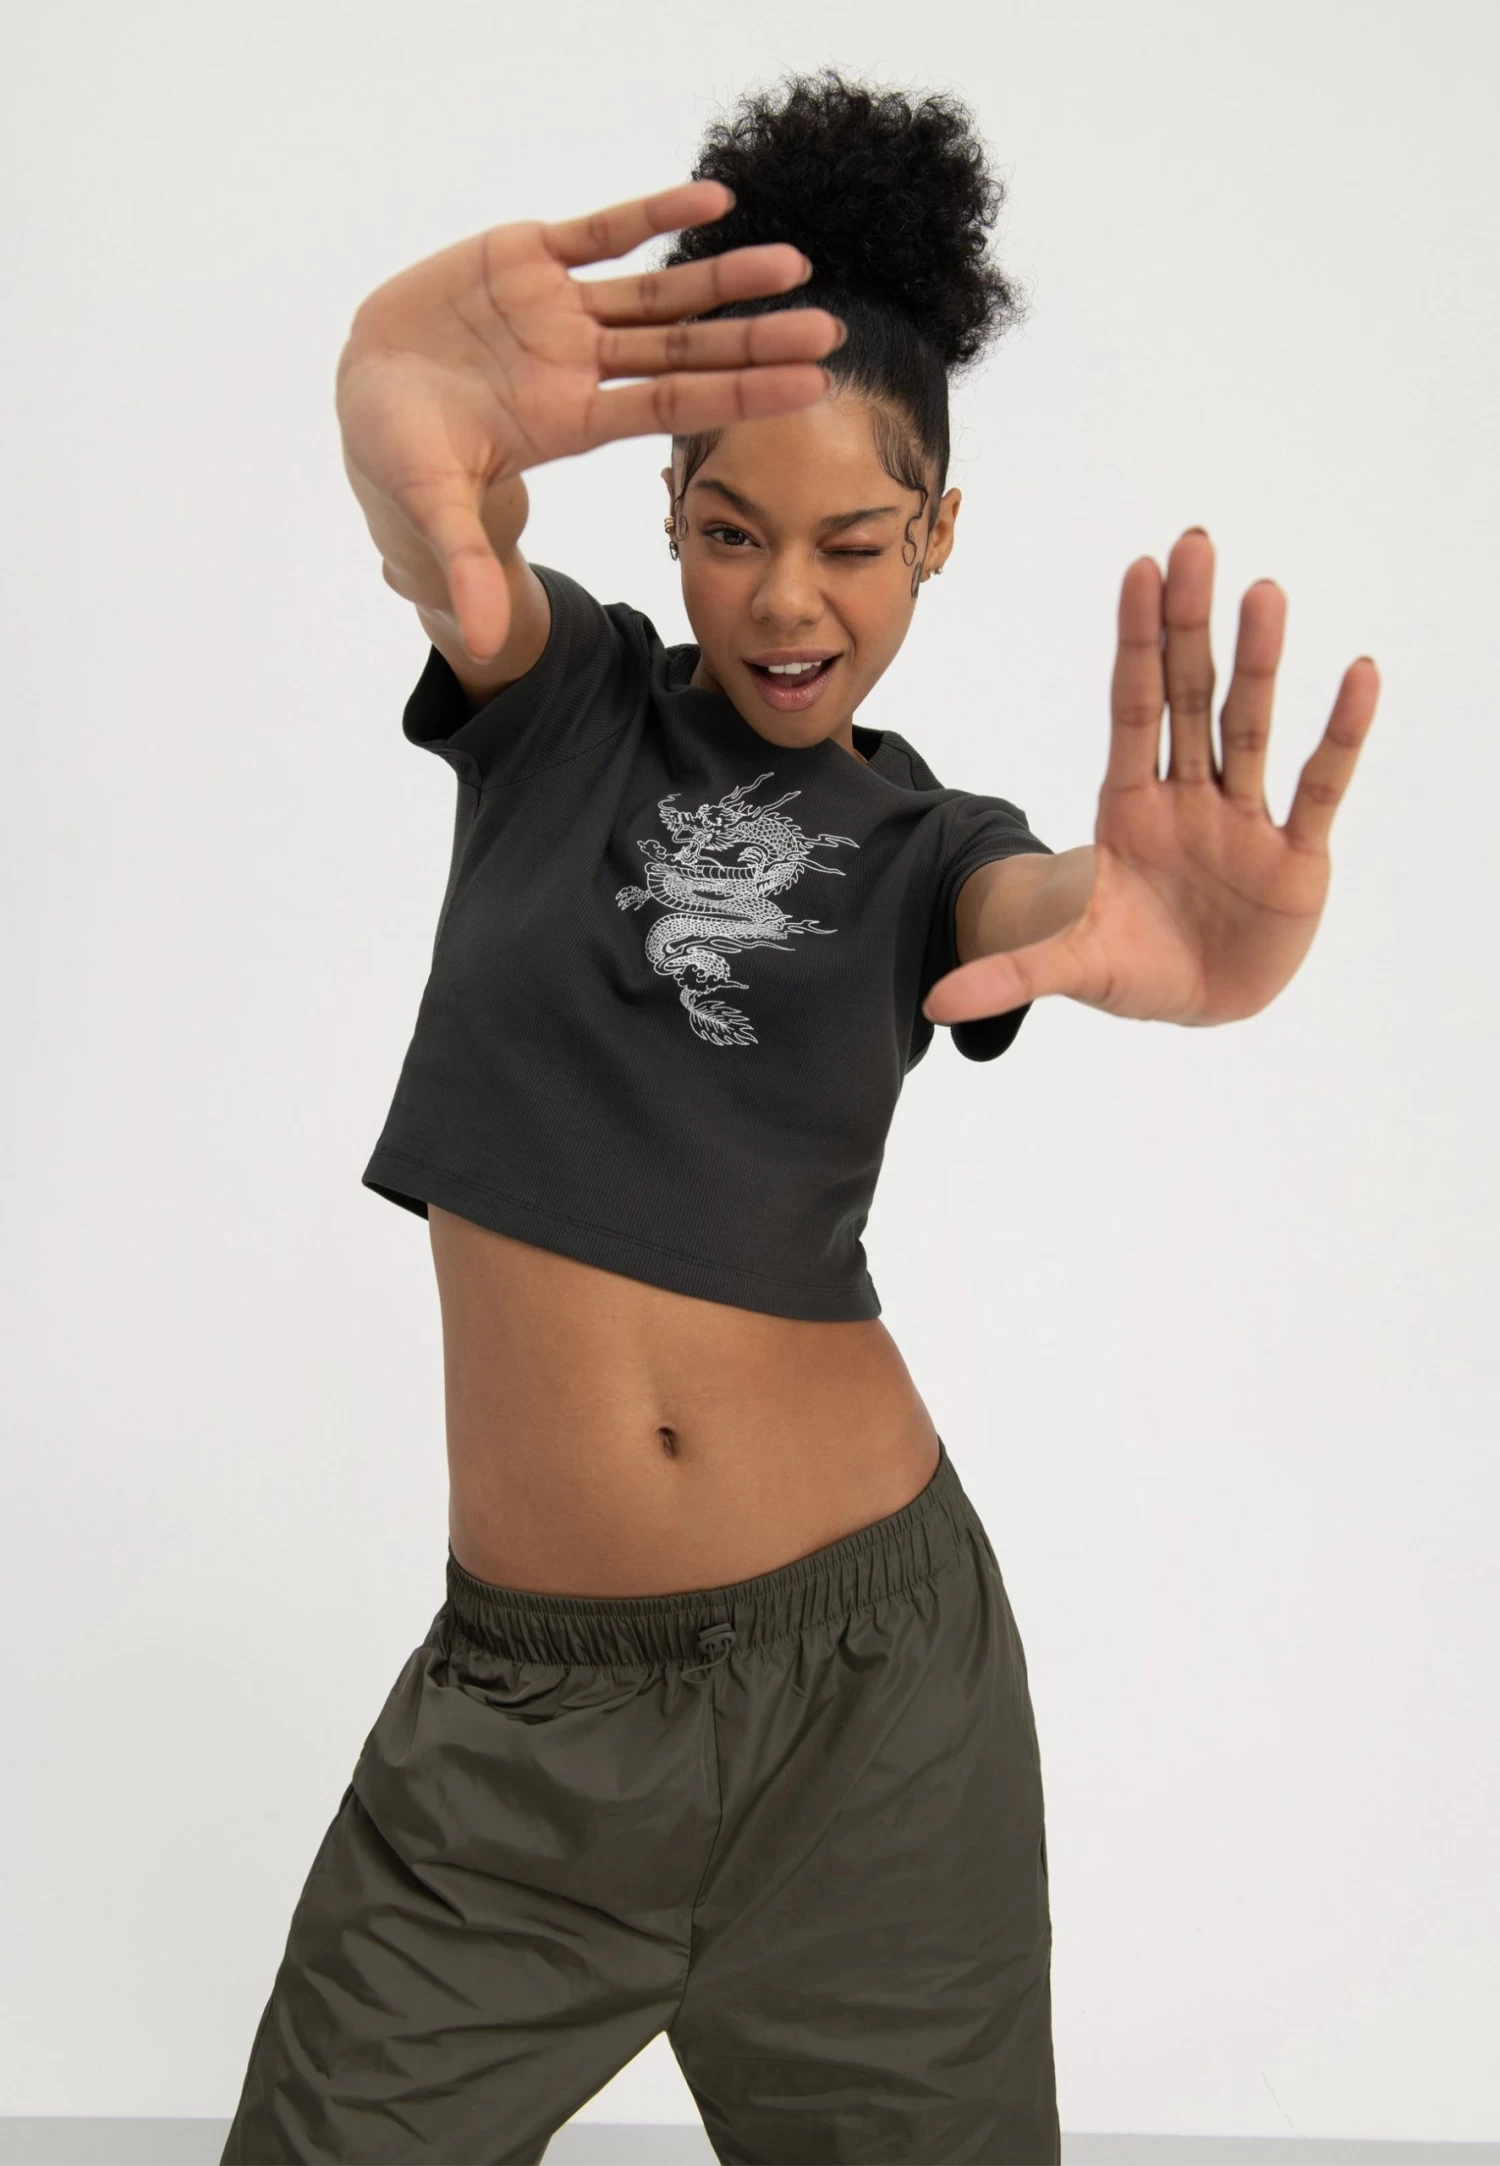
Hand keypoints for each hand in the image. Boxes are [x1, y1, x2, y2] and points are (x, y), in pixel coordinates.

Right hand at [335, 181, 841, 658]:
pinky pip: (600, 230)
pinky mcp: (526, 257)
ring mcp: (559, 310)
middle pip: (685, 352)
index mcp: (571, 420)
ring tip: (795, 264)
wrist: (366, 386)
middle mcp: (581, 364)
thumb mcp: (432, 505)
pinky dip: (653, 212)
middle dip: (755, 340)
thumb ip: (465, 564)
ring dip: (723, 278)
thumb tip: (480, 643)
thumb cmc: (400, 451)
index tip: (809, 392)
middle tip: (831, 331)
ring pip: (657, 291)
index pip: (672, 406)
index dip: (740, 396)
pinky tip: (713, 196)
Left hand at [923, 529, 1380, 1026]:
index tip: (1138, 571)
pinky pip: (1319, 786)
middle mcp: (1188, 797)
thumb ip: (1010, 973)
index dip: (1134, 643)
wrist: (1198, 1003)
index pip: (1131, 708)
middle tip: (1194, 545)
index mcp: (1130, 807)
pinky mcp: (1295, 855)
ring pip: (1249, 728)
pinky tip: (1357, 676)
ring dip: (1259, 662)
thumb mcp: (1069, 965)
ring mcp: (1243, 820)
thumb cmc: (1133, 966)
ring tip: (1262, 594)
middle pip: (1189, 697)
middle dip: (1189, 626)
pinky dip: (1340, 735)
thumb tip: (936, 1005)